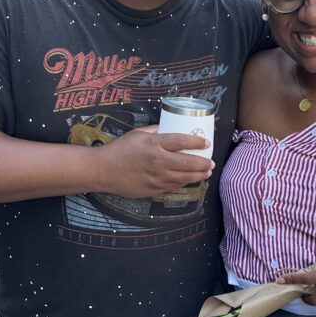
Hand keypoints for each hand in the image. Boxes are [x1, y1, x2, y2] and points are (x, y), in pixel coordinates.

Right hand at [95, 126, 213, 198]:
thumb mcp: (137, 133)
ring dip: (198, 175)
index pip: (182, 142)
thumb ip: (155, 130)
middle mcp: (158, 161)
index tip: (207, 143)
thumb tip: (169, 127)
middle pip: (188, 163)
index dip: (197, 142)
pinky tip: (190, 179)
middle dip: (204, 163)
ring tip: (207, 172)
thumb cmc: (119, 149)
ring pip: (184, 178)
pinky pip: (174, 186)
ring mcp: (157, 177)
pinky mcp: (154, 189)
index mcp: (154, 144)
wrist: (103, 170)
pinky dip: (184, 182)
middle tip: (211, 162)